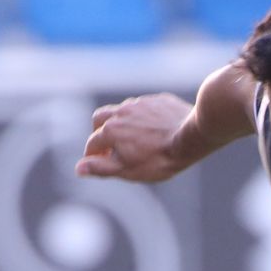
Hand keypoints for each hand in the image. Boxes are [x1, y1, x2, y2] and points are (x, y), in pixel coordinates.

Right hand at [76, 93, 196, 180]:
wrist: (191, 136)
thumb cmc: (159, 158)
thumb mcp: (128, 170)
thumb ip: (102, 168)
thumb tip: (78, 168)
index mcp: (110, 130)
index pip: (92, 143)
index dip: (92, 156)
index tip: (97, 163)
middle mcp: (121, 112)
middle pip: (100, 118)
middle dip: (98, 132)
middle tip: (108, 146)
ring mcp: (140, 103)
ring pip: (122, 110)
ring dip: (120, 122)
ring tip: (131, 137)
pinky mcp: (158, 100)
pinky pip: (144, 107)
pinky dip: (141, 117)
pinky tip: (152, 128)